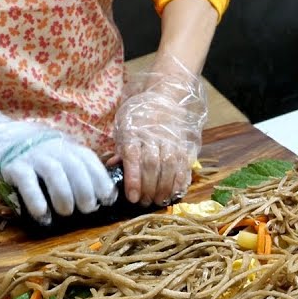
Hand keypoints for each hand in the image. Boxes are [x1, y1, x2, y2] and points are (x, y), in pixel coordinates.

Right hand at [0, 104, 115, 223]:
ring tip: (65, 213)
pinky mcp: (11, 164)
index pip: (89, 159)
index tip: (107, 199)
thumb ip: (70, 166)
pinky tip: (42, 215)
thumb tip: (94, 195)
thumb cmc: (27, 151)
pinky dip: (37, 200)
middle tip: (87, 210)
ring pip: (54, 173)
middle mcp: (51, 147)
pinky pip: (27, 182)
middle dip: (86, 191)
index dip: (101, 179)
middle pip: (75, 167)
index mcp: (64, 145)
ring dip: (64, 196)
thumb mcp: (52, 152)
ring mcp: (31, 154)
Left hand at [114, 70, 207, 205]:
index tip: (132, 197)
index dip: (133, 179)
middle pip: (152, 165)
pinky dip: (181, 181)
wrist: (165, 96)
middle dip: (148, 188)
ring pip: (169, 166)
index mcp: (134, 132)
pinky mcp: (184, 144)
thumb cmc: (139, 115)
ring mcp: (171, 140)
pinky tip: (175, 192)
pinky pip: (184, 164)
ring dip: (165, 188)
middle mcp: (153, 136)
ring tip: (159, 201)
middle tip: (144, 202)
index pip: (133, 158)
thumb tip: (112, 166)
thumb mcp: (123, 127)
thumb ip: (120, 148)